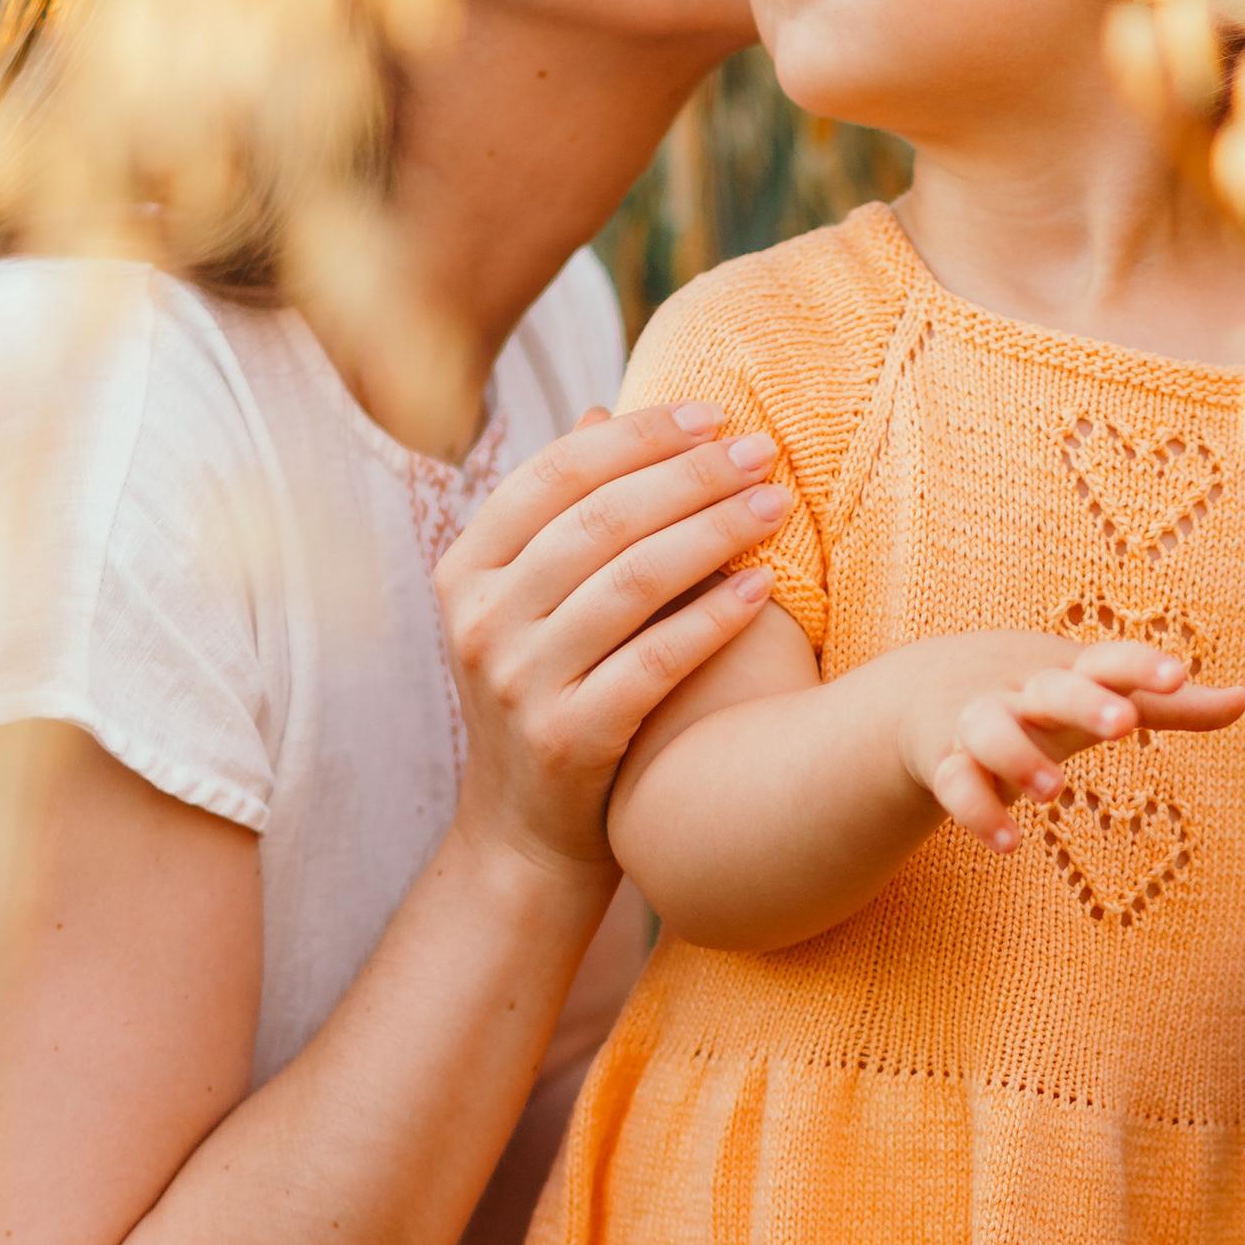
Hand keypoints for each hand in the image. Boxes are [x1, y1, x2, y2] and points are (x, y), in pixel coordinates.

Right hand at [438, 402, 791, 879]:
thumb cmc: (552, 695)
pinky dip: (711, 620)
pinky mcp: (567, 739)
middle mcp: (483, 619)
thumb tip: (603, 411)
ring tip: (775, 507)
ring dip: (713, 534)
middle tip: (763, 453)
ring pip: (630, 583)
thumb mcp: (535, 603)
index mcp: (469, 567)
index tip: (714, 414)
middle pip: (600, 520)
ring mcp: (519, 681)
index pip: (556, 473)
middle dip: (690, 476)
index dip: (639, 436)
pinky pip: (652, 664)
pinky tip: (761, 590)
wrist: (526, 833)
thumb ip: (566, 516)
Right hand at [910, 639, 1244, 850]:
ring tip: (1053, 790)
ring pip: (992, 732)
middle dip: (1085, 702)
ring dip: (1018, 757)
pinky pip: (957, 785)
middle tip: (1123, 723)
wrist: (924, 690)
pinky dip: (979, 813)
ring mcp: (980, 723)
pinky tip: (1010, 844)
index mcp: (1069, 671)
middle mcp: (1024, 692)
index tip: (1177, 675)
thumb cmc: (1040, 695)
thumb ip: (1172, 705)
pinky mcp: (946, 762)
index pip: (1108, 660)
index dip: (1141, 667)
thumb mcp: (1101, 694)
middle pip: (1054, 689)